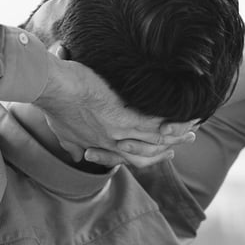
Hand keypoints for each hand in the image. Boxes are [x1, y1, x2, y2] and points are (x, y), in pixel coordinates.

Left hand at [35, 55, 195, 167]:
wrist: (51, 88)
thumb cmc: (52, 102)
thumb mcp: (61, 129)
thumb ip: (71, 142)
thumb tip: (76, 154)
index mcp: (98, 144)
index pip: (126, 156)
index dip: (144, 155)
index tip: (157, 152)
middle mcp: (111, 142)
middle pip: (146, 153)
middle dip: (166, 149)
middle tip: (184, 142)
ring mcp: (119, 131)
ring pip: (155, 140)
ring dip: (177, 135)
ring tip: (193, 129)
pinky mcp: (125, 117)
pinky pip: (157, 124)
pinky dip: (174, 121)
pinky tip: (189, 115)